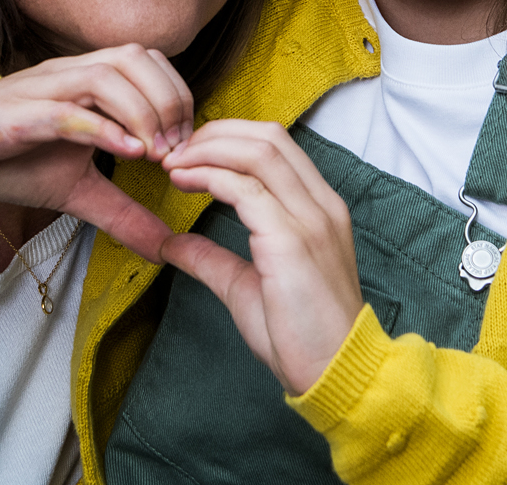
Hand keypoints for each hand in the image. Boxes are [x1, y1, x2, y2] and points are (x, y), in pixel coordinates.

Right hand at [0, 45, 195, 260]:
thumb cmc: (10, 156)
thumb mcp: (75, 190)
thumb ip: (122, 212)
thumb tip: (165, 250)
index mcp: (91, 83)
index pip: (152, 63)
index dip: (179, 98)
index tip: (188, 147)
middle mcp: (71, 76)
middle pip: (137, 57)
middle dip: (169, 101)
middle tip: (177, 152)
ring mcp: (44, 93)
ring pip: (106, 74)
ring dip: (142, 111)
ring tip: (156, 154)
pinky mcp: (17, 117)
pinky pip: (64, 111)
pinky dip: (100, 127)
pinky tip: (127, 153)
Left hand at [158, 121, 364, 394]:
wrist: (335, 371)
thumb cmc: (300, 336)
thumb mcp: (245, 288)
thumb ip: (211, 259)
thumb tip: (171, 243)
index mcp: (319, 209)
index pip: (277, 145)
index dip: (229, 138)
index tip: (190, 154)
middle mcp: (321, 204)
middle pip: (268, 136)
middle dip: (216, 134)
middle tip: (175, 151)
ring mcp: (310, 219)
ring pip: (259, 152)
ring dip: (209, 149)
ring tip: (174, 163)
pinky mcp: (292, 239)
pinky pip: (247, 189)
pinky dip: (210, 176)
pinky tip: (184, 181)